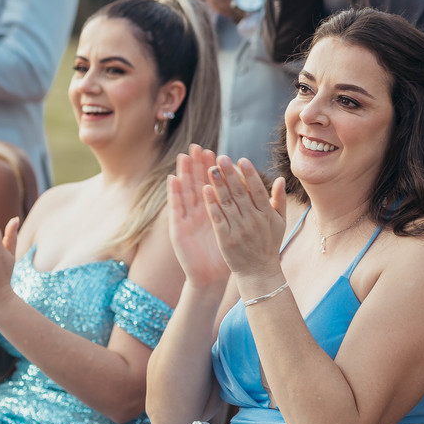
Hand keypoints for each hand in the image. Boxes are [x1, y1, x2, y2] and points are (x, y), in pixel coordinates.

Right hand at [167, 146, 230, 289]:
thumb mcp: (234, 228)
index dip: (212, 169)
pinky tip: (173, 179)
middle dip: (196, 165)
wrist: (210, 276)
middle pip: (196, 184)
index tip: (215, 152)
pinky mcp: (177, 228)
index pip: (212, 185)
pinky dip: (174, 194)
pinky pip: (176, 208)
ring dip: (183, 174)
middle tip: (197, 146)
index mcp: (212, 210)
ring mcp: (186, 218)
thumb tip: (249, 190)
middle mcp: (197, 211)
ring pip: (185, 192)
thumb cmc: (224, 252)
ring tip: (184, 156)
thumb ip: (240, 210)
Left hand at [201, 156, 286, 291]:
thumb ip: (279, 200)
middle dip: (230, 174)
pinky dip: (211, 204)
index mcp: (267, 215)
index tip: (242, 159)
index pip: (257, 191)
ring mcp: (239, 230)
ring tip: (210, 168)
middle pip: (240, 194)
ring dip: (218, 185)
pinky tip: (205, 190)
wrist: (258, 272)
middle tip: (221, 157)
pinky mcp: (226, 239)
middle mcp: (253, 221)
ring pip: (227, 203)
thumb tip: (279, 178)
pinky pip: (217, 218)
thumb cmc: (269, 244)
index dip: (250, 175)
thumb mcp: (280, 223)